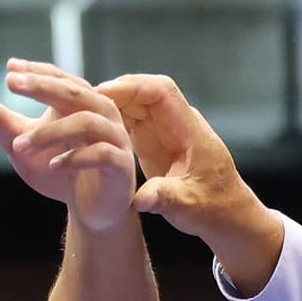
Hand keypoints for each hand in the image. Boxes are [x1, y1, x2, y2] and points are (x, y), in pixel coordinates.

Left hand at [0, 59, 134, 233]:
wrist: (89, 209)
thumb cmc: (57, 168)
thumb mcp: (21, 144)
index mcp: (80, 103)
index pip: (60, 78)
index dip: (37, 72)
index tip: (9, 68)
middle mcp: (101, 114)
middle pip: (74, 91)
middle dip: (42, 87)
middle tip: (10, 84)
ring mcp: (114, 138)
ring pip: (86, 122)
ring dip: (49, 133)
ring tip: (18, 146)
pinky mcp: (121, 166)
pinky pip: (101, 154)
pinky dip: (74, 158)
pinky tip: (52, 165)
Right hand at [94, 73, 283, 291]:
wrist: (225, 213)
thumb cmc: (211, 209)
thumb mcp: (188, 207)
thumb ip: (164, 198)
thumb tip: (139, 200)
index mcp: (190, 132)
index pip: (162, 92)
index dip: (131, 87)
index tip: (101, 93)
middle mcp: (178, 124)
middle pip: (144, 91)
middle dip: (113, 91)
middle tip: (79, 101)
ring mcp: (166, 131)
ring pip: (135, 102)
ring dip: (108, 104)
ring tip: (76, 113)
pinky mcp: (155, 140)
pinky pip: (131, 119)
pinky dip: (110, 118)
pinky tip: (87, 127)